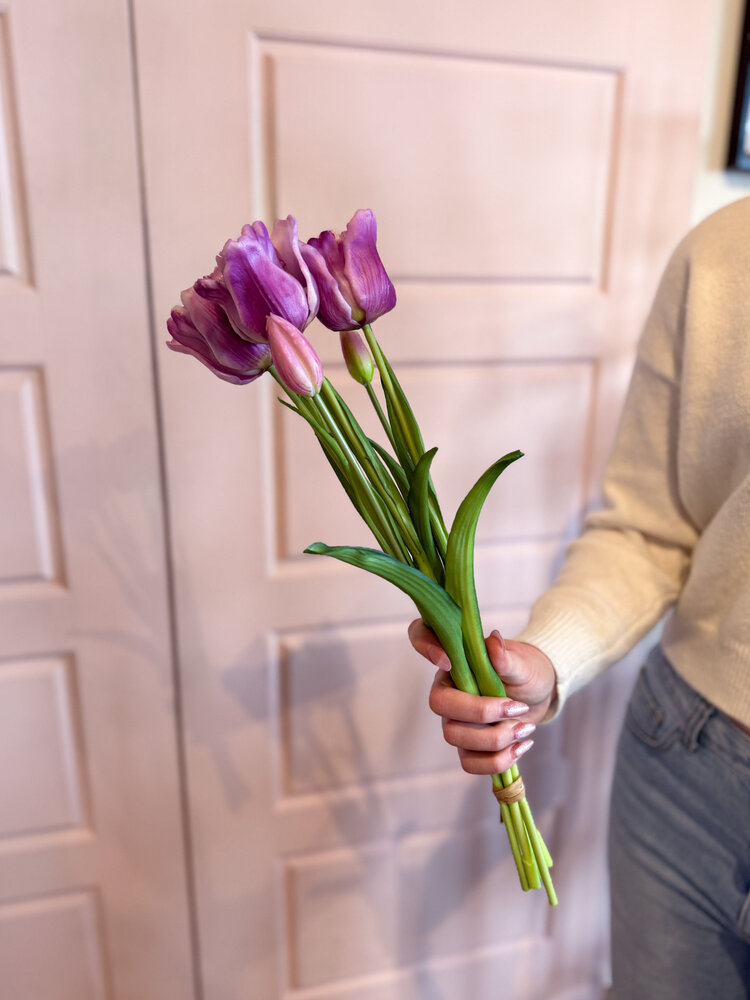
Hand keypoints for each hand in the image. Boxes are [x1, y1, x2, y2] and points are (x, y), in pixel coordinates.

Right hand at [408, 619, 556, 774]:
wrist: (539, 697)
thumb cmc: (526, 672)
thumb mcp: (523, 662)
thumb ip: (506, 656)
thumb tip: (494, 641)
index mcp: (455, 659)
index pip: (420, 636)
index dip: (425, 647)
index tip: (448, 661)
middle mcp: (447, 689)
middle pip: (439, 704)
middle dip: (480, 712)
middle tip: (517, 708)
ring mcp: (454, 720)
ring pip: (455, 737)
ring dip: (495, 739)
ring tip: (525, 728)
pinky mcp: (467, 747)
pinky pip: (469, 763)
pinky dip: (498, 761)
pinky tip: (521, 747)